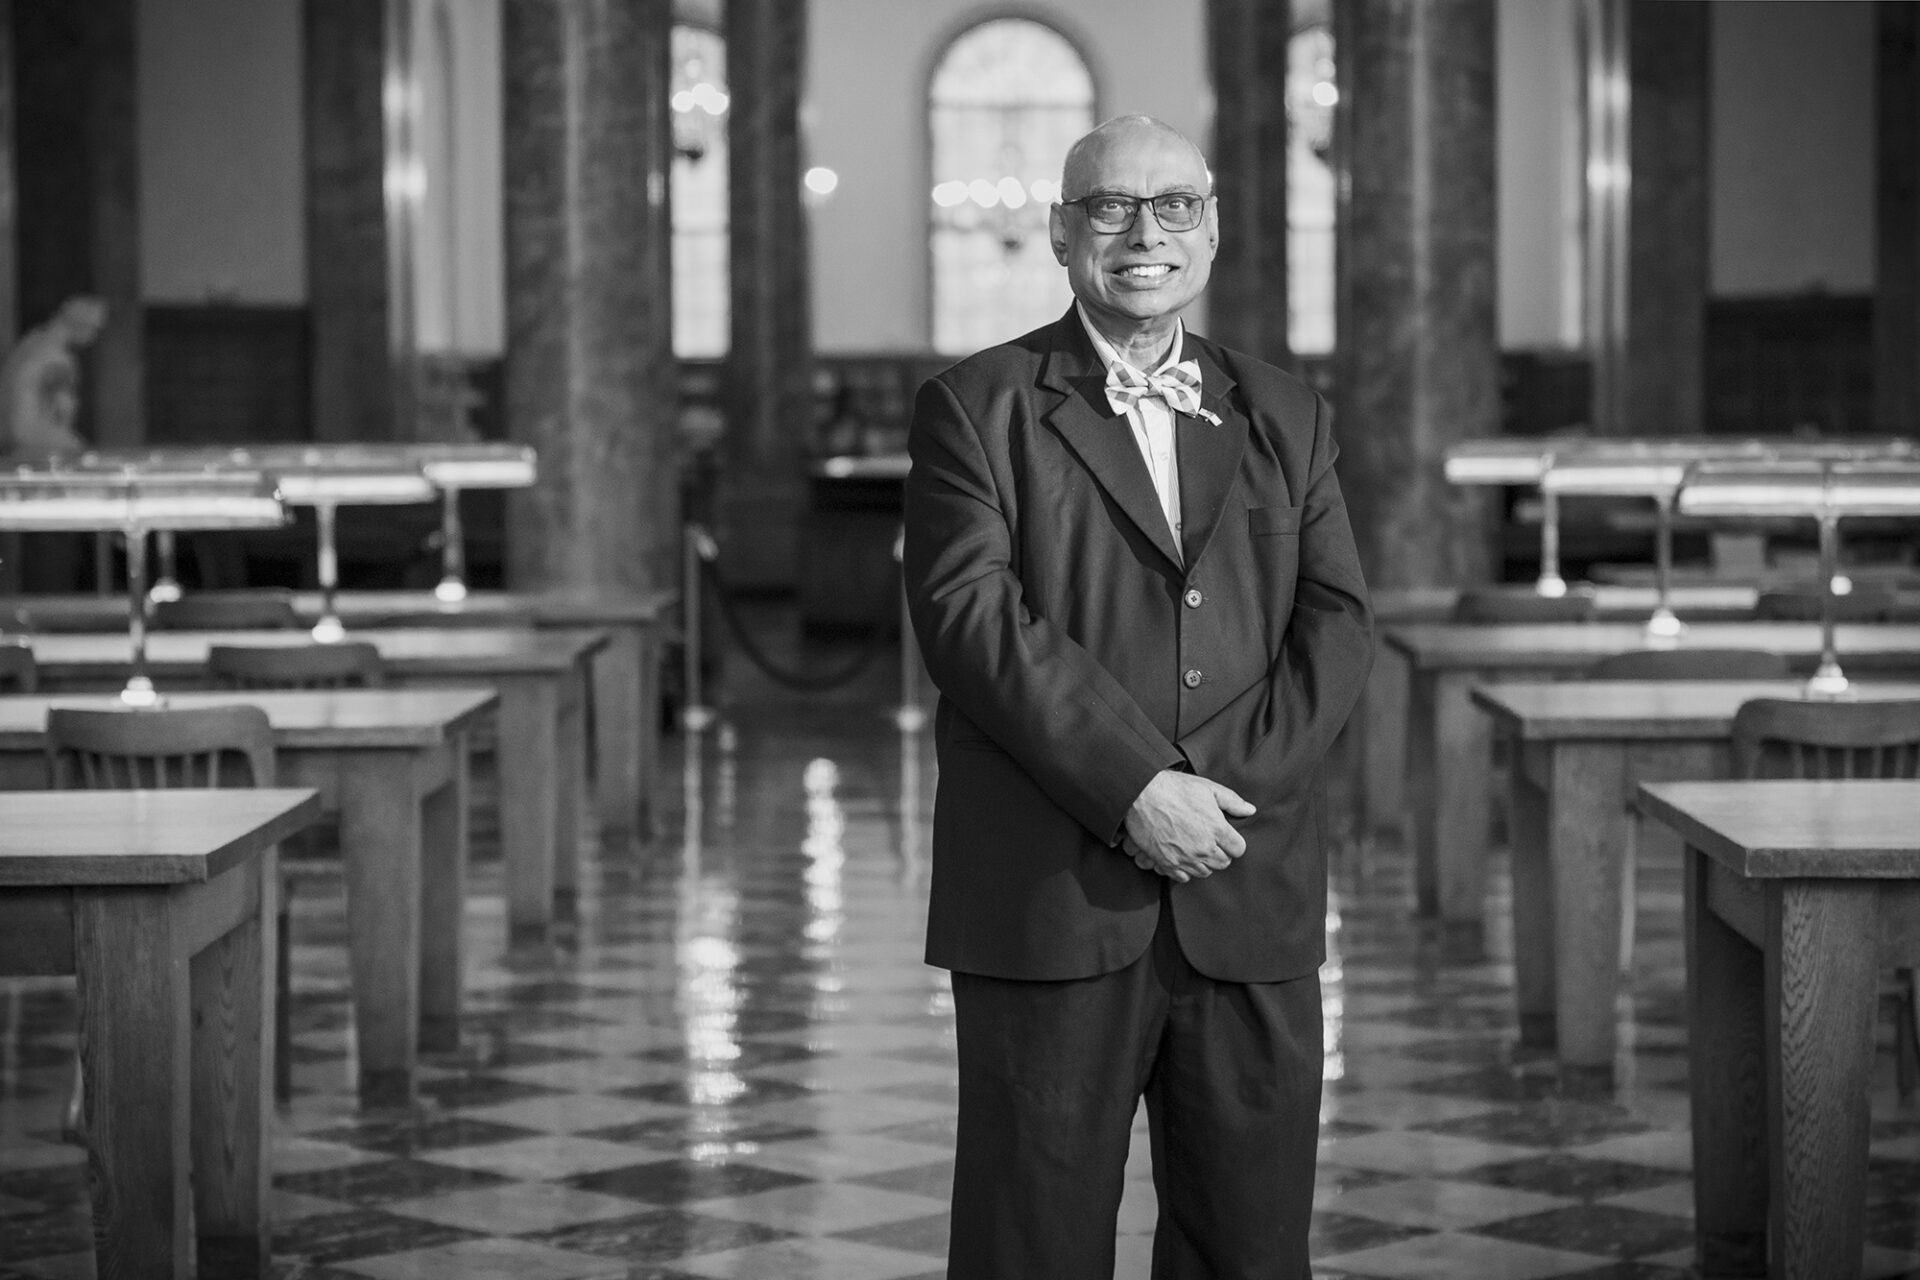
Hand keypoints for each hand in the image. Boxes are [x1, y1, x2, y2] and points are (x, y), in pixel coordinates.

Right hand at [1122, 770, 1254, 882]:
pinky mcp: (1167, 863)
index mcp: (1217, 829)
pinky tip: (1181, 855)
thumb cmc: (1174, 788)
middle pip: (1223, 863)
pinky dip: (1184, 869)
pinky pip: (1184, 878)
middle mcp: (1204, 847)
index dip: (1233, 842)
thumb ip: (1232, 801)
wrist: (1140, 794)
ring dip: (1203, 862)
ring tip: (1194, 846)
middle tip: (1209, 840)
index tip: (1225, 836)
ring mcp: (1185, 857)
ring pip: (1204, 872)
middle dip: (1220, 852)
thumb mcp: (1207, 788)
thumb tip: (1250, 810)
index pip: (1238, 849)